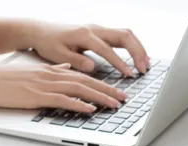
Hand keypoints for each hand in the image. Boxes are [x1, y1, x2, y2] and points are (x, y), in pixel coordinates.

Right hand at [0, 62, 126, 112]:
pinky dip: (78, 104)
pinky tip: (89, 109)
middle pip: (86, 81)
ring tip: (115, 105)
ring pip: (79, 89)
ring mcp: (43, 85)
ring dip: (100, 97)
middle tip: (124, 99)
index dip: (101, 83)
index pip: (82, 75)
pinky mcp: (35, 96)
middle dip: (108, 90)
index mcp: (49, 70)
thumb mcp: (28, 73)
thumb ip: (48, 72)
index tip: (115, 90)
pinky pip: (62, 99)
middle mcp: (50, 75)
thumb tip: (64, 70)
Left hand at [27, 22, 149, 76]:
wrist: (42, 31)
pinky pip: (121, 36)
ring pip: (125, 34)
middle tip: (143, 69)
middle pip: (124, 35)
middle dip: (137, 52)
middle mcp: (95, 29)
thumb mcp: (57, 54)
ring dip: (138, 48)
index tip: (128, 74)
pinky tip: (137, 57)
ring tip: (145, 64)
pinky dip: (132, 46)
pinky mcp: (99, 32)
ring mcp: (99, 29)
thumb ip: (75, 60)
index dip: (119, 62)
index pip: (107, 49)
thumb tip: (92, 68)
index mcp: (84, 35)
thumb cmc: (48, 43)